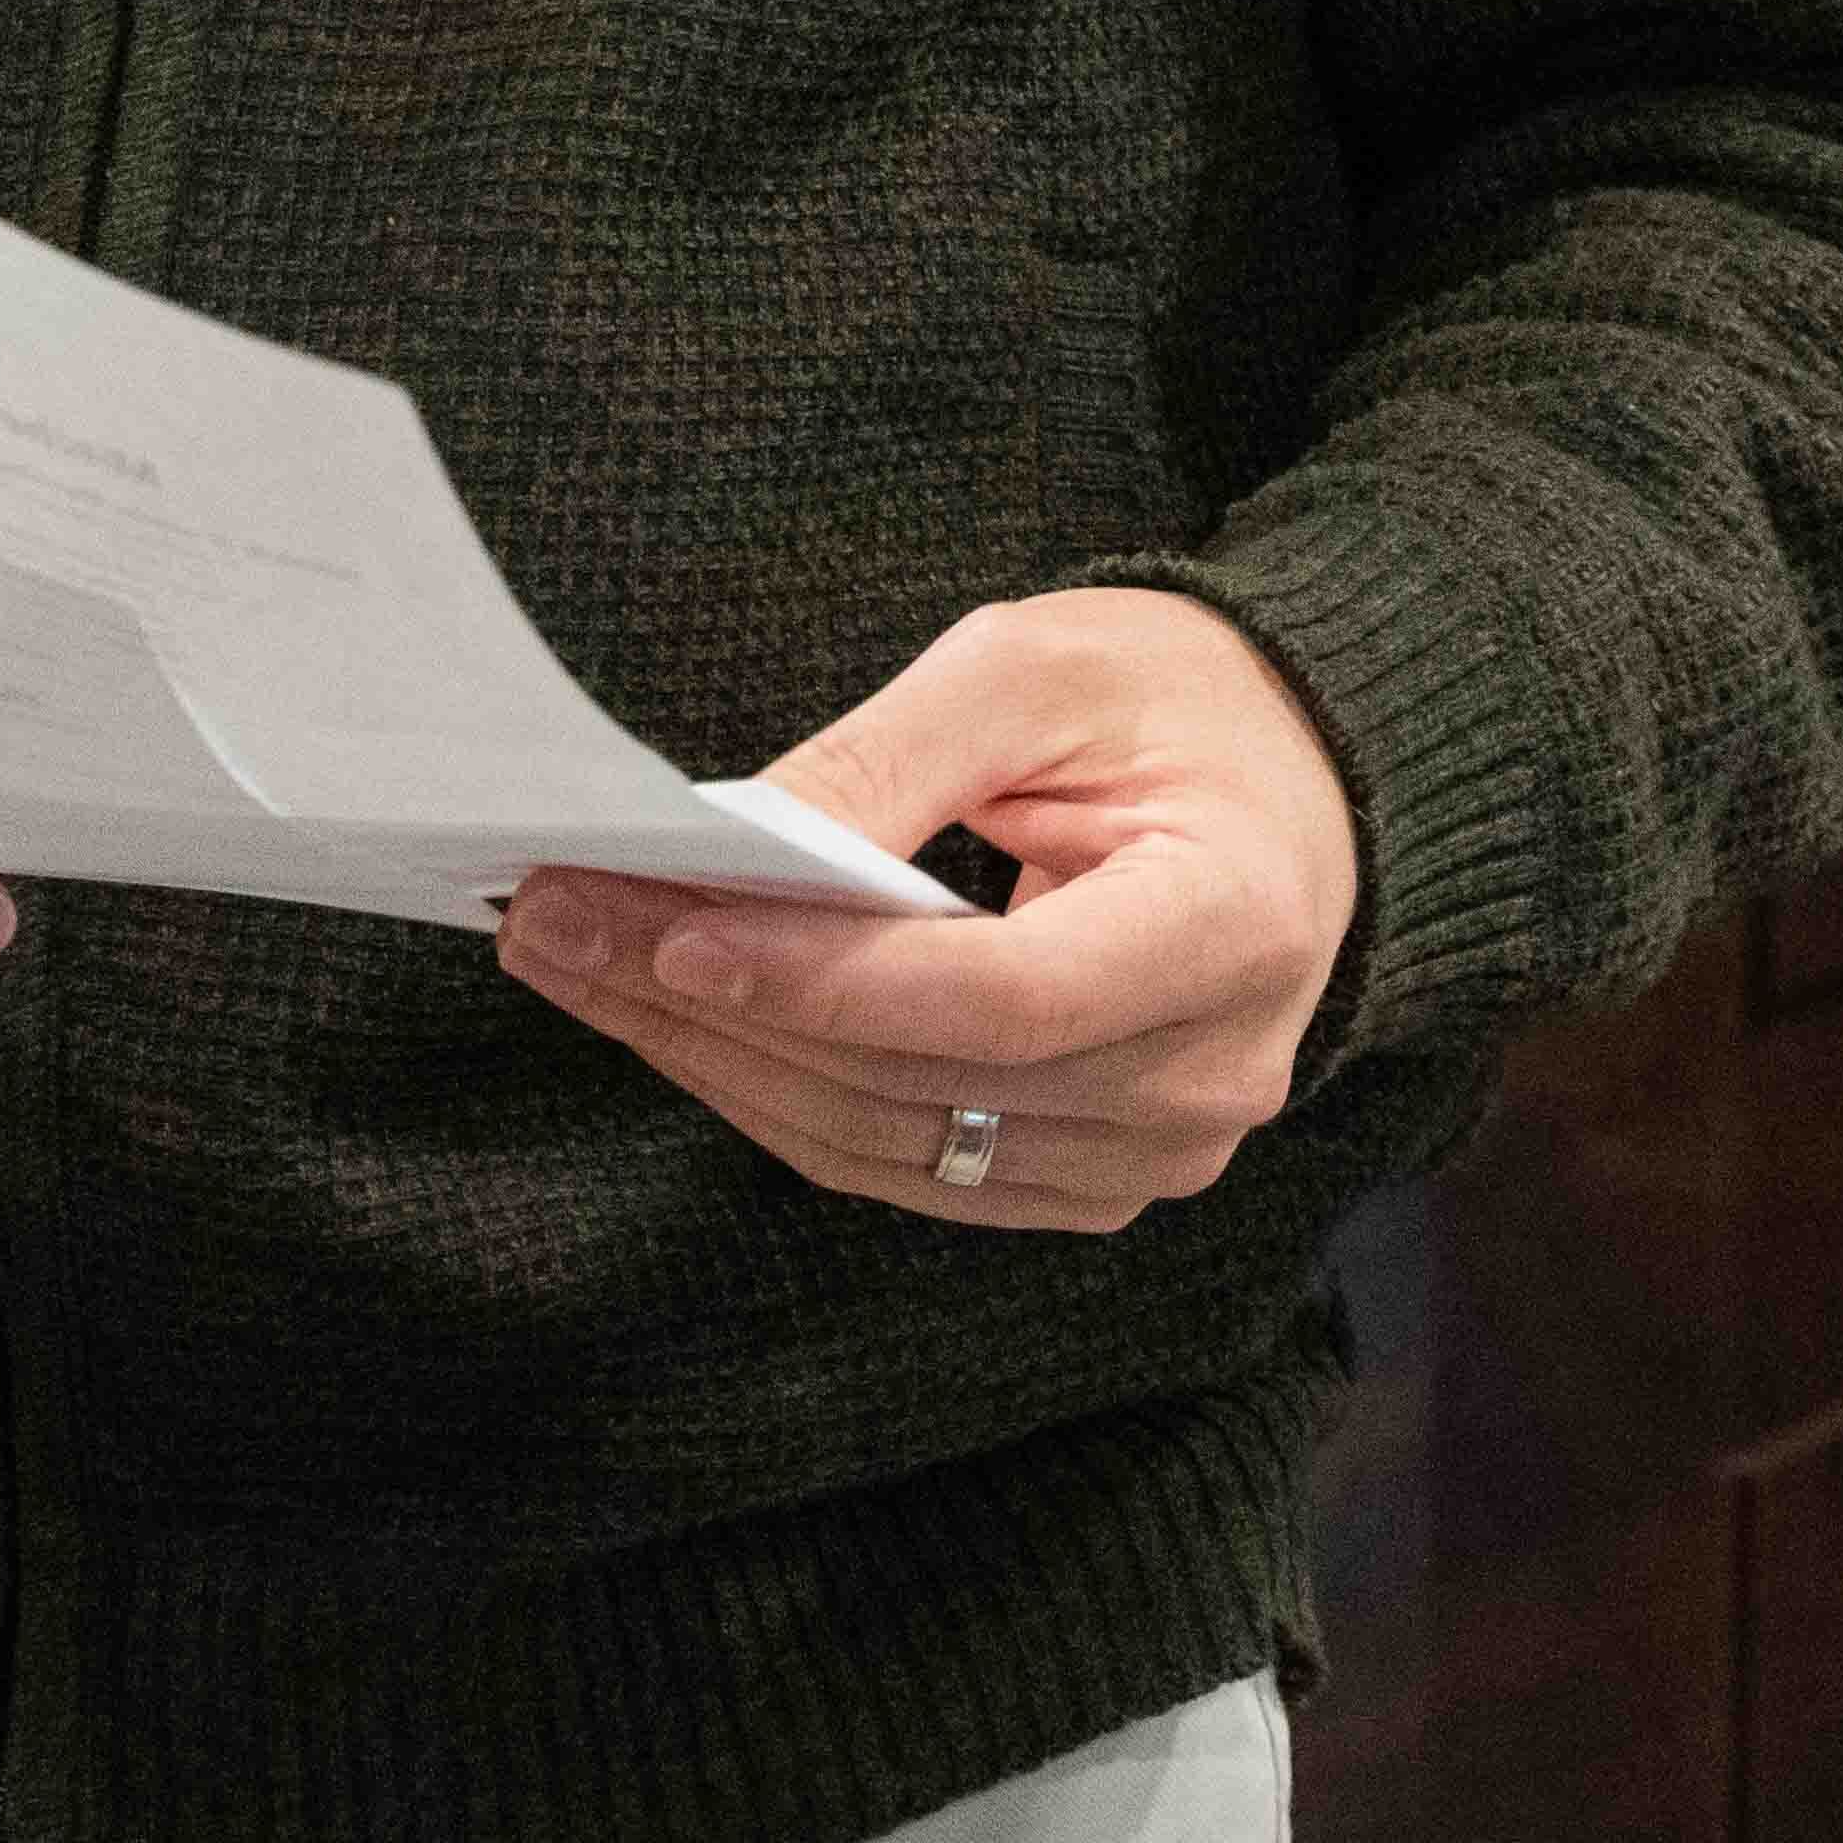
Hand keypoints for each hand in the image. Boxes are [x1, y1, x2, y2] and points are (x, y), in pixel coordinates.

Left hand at [501, 589, 1356, 1236]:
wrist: (1289, 778)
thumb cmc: (1171, 697)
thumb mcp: (1032, 668)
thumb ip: (888, 761)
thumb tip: (733, 851)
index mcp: (1231, 926)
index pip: (1000, 998)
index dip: (824, 980)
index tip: (672, 926)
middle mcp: (1210, 1074)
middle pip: (921, 1083)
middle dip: (714, 1006)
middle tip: (553, 920)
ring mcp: (1155, 1150)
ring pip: (890, 1146)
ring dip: (716, 1060)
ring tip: (574, 960)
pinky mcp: (1087, 1175)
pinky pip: (907, 1165)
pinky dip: (778, 1092)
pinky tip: (673, 1015)